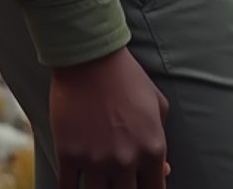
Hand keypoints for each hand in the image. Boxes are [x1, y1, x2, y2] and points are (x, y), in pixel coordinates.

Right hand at [50, 46, 169, 186]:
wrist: (91, 56)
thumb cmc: (127, 76)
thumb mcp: (157, 103)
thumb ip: (161, 138)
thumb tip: (163, 170)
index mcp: (152, 148)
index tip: (141, 186)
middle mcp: (126, 159)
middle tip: (120, 183)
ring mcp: (96, 160)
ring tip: (100, 183)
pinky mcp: (69, 155)